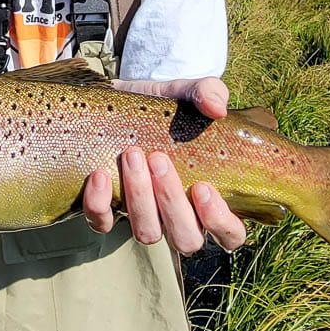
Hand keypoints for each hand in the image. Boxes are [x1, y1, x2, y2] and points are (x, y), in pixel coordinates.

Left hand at [84, 76, 246, 254]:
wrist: (126, 100)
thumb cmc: (170, 106)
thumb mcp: (190, 92)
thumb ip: (209, 93)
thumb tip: (216, 108)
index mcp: (210, 198)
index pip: (230, 235)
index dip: (220, 222)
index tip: (203, 188)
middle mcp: (179, 216)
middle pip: (186, 238)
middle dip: (172, 202)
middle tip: (158, 159)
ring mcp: (144, 217)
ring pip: (147, 233)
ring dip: (140, 199)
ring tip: (132, 155)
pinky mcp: (108, 211)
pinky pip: (102, 224)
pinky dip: (100, 204)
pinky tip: (100, 174)